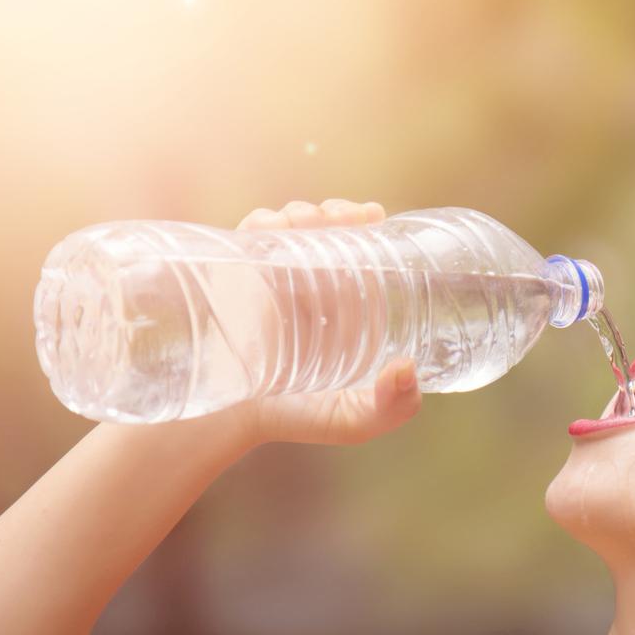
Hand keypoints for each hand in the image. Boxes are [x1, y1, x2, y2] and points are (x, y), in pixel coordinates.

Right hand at [229, 199, 421, 446]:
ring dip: (302, 213)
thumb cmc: (294, 419)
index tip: (371, 216)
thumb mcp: (354, 422)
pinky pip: (248, 238)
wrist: (227, 422)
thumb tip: (407, 368)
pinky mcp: (236, 278)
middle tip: (344, 216)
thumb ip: (391, 408)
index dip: (366, 228)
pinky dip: (262, 224)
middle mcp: (309, 288)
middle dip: (335, 212)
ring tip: (311, 220)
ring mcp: (271, 280)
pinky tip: (274, 226)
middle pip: (326, 232)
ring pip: (289, 227)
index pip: (359, 254)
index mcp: (344, 308)